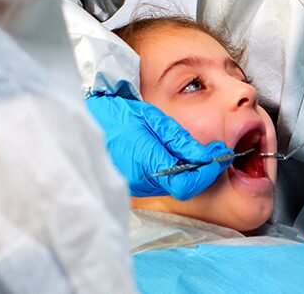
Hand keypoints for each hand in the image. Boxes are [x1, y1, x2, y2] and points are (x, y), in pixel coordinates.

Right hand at [86, 95, 231, 199]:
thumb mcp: (152, 119)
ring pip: (175, 186)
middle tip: (215, 152)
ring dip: (191, 171)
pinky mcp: (135, 185)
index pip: (188, 183)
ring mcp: (137, 186)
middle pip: (184, 187)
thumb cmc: (116, 116)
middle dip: (203, 171)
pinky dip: (177, 171)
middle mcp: (142, 182)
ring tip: (198, 151)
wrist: (82, 123)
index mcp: (146, 164)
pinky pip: (164, 182)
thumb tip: (207, 156)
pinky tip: (178, 156)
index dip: (209, 172)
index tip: (221, 155)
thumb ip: (180, 141)